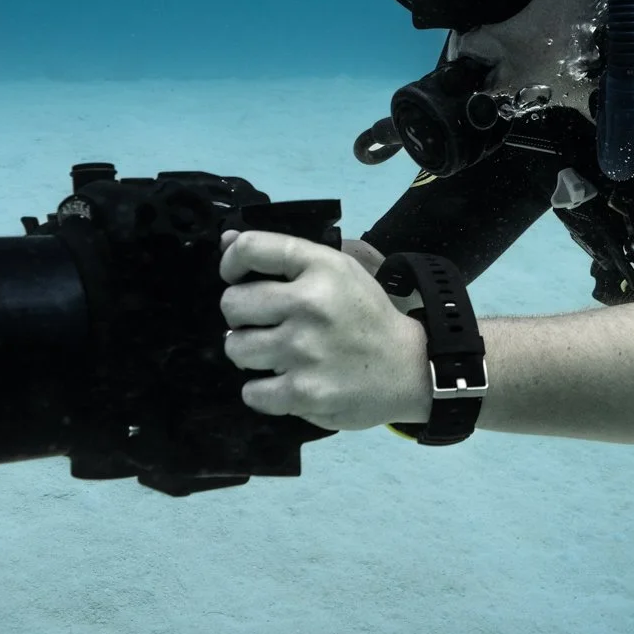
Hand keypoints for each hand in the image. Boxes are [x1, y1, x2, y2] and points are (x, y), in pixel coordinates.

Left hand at [219, 230, 430, 429]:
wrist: (408, 369)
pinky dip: (263, 391)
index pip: (250, 247)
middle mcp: (310, 304)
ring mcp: (305, 350)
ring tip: (276, 354)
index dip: (231, 262)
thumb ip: (281, 254)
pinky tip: (285, 381)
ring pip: (235, 348)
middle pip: (231, 304)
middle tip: (264, 323)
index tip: (237, 277)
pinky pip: (251, 392)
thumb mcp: (335, 270)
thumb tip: (225, 241)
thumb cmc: (365, 316)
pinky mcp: (304, 392)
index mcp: (321, 267)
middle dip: (241, 315)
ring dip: (250, 353)